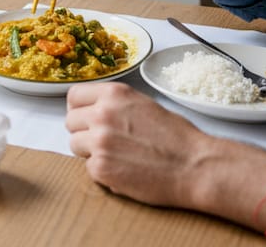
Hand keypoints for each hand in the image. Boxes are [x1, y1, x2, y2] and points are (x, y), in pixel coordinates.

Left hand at [66, 82, 212, 207]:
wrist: (194, 166)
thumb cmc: (177, 137)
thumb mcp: (143, 105)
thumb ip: (115, 105)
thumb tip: (93, 110)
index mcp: (114, 94)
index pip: (74, 96)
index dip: (79, 108)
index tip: (84, 117)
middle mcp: (102, 113)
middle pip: (70, 121)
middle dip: (84, 131)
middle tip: (105, 140)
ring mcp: (99, 141)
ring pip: (75, 144)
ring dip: (90, 151)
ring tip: (117, 155)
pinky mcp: (100, 167)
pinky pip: (88, 167)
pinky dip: (102, 171)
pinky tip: (124, 170)